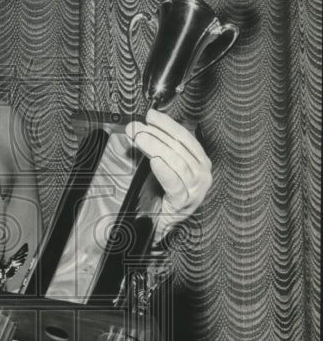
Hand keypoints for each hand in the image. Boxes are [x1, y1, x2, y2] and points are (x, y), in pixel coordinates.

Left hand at [125, 108, 212, 238]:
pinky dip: (164, 170)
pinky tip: (154, 161)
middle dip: (156, 134)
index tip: (150, 116)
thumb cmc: (161, 194)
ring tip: (139, 139)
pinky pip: (175, 183)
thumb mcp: (162, 166)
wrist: (159, 225)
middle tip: (137, 128)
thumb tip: (137, 128)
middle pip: (179, 147)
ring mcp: (196, 189)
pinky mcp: (185, 202)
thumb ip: (155, 148)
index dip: (167, 124)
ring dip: (155, 147)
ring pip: (176, 161)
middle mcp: (202, 173)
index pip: (184, 137)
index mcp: (199, 161)